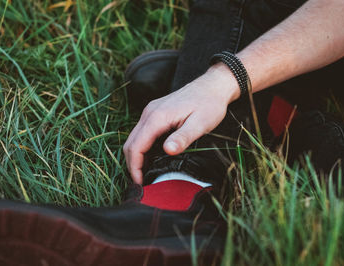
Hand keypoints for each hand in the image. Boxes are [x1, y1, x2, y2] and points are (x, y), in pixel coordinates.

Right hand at [123, 64, 239, 183]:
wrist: (213, 86)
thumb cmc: (209, 105)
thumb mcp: (200, 124)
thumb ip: (183, 137)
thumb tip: (168, 151)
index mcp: (157, 117)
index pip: (136, 146)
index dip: (135, 167)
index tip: (141, 184)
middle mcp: (149, 113)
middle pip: (130, 143)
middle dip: (132, 164)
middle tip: (142, 183)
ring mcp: (151, 111)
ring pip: (134, 138)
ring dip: (136, 156)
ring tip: (145, 174)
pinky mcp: (156, 112)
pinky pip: (142, 133)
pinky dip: (142, 148)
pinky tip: (151, 158)